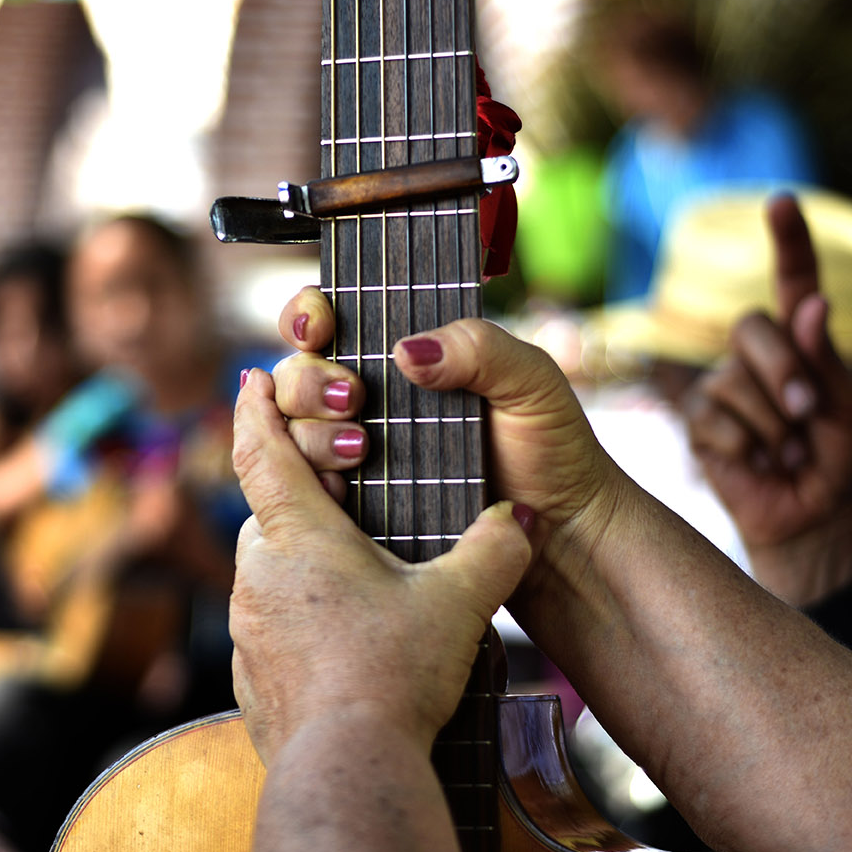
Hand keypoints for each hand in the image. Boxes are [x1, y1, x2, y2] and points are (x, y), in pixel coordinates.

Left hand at [230, 368, 530, 763]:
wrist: (349, 768)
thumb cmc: (394, 674)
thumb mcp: (457, 603)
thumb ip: (493, 551)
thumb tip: (521, 521)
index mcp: (297, 535)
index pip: (262, 450)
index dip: (257, 408)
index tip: (251, 377)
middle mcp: (257, 573)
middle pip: (268, 512)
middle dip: (299, 495)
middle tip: (338, 488)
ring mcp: (248, 628)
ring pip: (268, 571)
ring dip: (301, 561)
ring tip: (353, 574)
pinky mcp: (251, 675)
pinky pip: (270, 628)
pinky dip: (298, 619)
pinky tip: (340, 640)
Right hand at [271, 287, 629, 570]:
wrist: (560, 535)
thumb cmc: (552, 449)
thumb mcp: (530, 380)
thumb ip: (477, 346)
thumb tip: (405, 352)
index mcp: (405, 356)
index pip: (330, 320)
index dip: (308, 316)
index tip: (320, 328)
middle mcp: (371, 400)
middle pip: (297, 375)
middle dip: (308, 381)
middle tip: (353, 400)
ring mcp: (356, 454)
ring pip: (292, 431)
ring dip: (310, 434)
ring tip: (359, 451)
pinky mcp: (355, 506)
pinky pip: (305, 490)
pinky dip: (310, 484)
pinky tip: (343, 487)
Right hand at [681, 195, 851, 604]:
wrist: (806, 518)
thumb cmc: (834, 459)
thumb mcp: (847, 408)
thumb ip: (827, 359)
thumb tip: (814, 305)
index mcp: (801, 341)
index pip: (794, 282)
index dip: (789, 241)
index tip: (780, 202)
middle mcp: (756, 355)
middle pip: (752, 326)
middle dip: (783, 371)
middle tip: (806, 416)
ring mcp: (722, 385)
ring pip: (734, 380)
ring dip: (771, 424)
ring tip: (786, 453)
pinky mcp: (699, 420)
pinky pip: (714, 418)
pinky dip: (746, 447)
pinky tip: (757, 464)